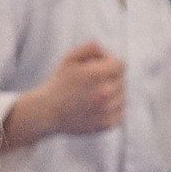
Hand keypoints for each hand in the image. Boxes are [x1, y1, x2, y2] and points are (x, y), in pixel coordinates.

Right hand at [3, 43, 125, 146]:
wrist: (48, 112)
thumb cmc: (60, 82)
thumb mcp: (70, 58)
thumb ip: (91, 47)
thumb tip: (107, 52)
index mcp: (96, 75)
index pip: (120, 64)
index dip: (109, 63)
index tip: (96, 68)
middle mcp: (104, 92)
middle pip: (121, 80)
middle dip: (109, 78)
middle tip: (91, 83)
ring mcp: (106, 110)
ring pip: (122, 96)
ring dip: (112, 94)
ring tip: (93, 96)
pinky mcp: (106, 124)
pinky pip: (120, 113)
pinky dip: (112, 110)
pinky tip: (98, 108)